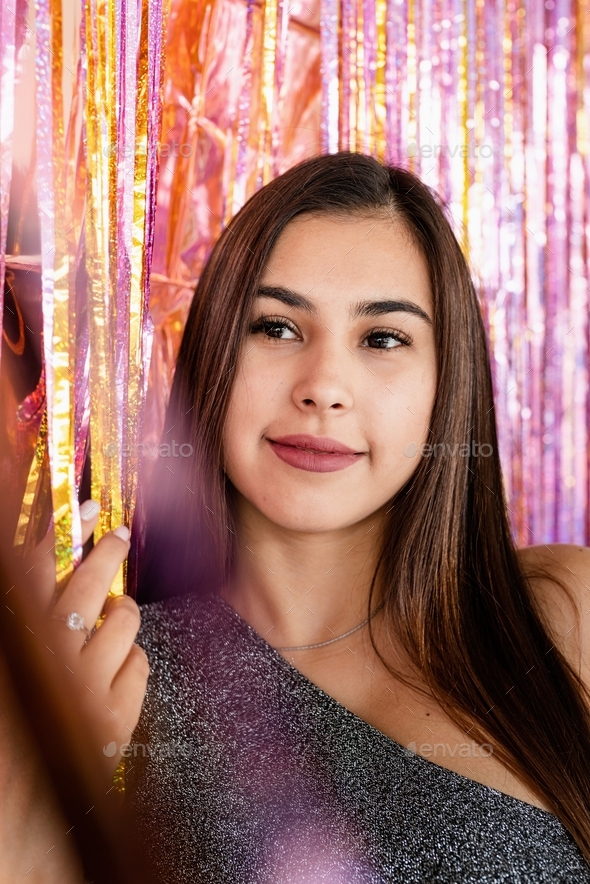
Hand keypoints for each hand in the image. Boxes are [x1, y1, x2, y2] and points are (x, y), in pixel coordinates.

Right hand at [25, 500, 149, 778]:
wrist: (19, 815)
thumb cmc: (15, 736)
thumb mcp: (16, 667)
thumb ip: (26, 619)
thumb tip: (46, 581)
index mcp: (19, 640)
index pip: (38, 568)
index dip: (62, 529)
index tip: (84, 505)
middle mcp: (51, 660)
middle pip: (89, 584)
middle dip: (106, 552)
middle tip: (117, 536)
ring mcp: (86, 690)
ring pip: (124, 622)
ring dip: (122, 613)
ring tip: (114, 616)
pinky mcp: (114, 721)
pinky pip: (139, 667)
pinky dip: (132, 661)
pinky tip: (117, 668)